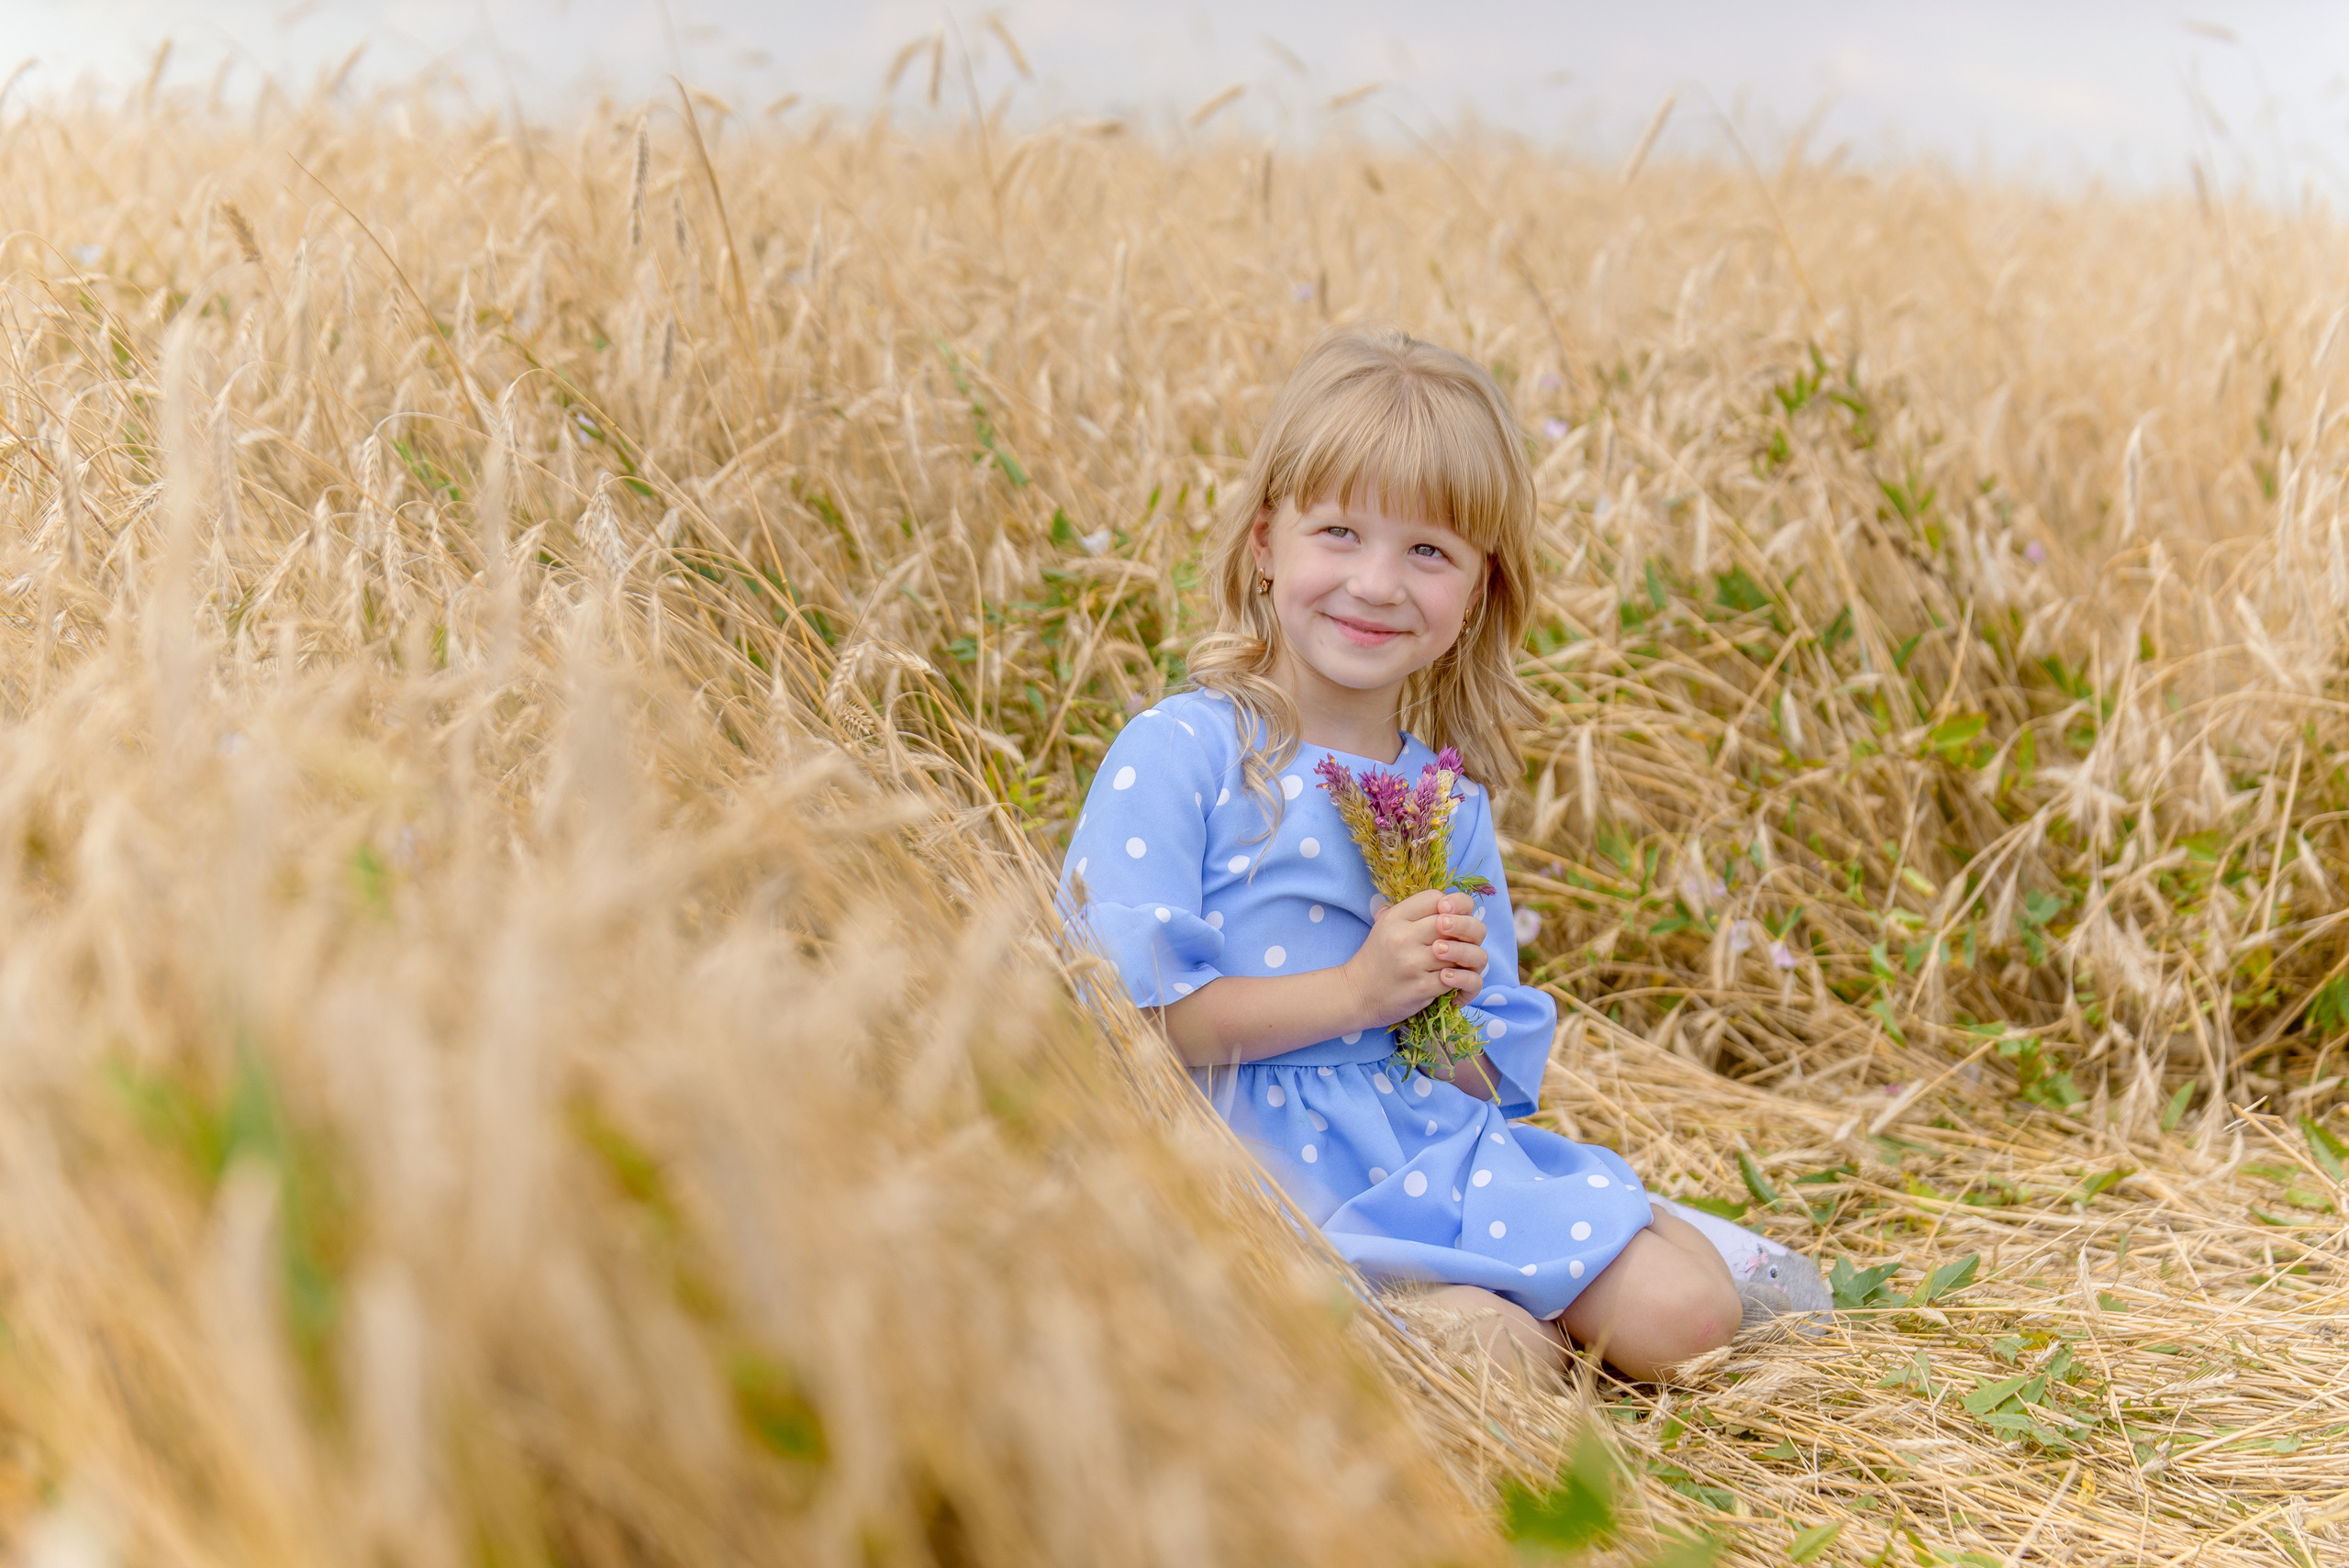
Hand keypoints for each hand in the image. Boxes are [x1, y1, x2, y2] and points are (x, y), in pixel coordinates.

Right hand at [1341, 890, 1488, 1029]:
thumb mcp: (1385, 925)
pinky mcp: (1421, 987)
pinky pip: (1457, 978)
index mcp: (1395, 917)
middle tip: (1464, 939)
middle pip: (1453, 921)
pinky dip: (1461, 979)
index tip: (1451, 916)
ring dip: (1465, 957)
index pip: (1436, 897)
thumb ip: (1412, 911)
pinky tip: (1453, 978)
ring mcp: (1413, 963)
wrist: (1356, 994)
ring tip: (1459, 960)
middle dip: (1467, 929)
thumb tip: (1448, 901)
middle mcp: (1404, 937)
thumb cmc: (1377, 958)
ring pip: (1460, 951)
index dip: (1453, 904)